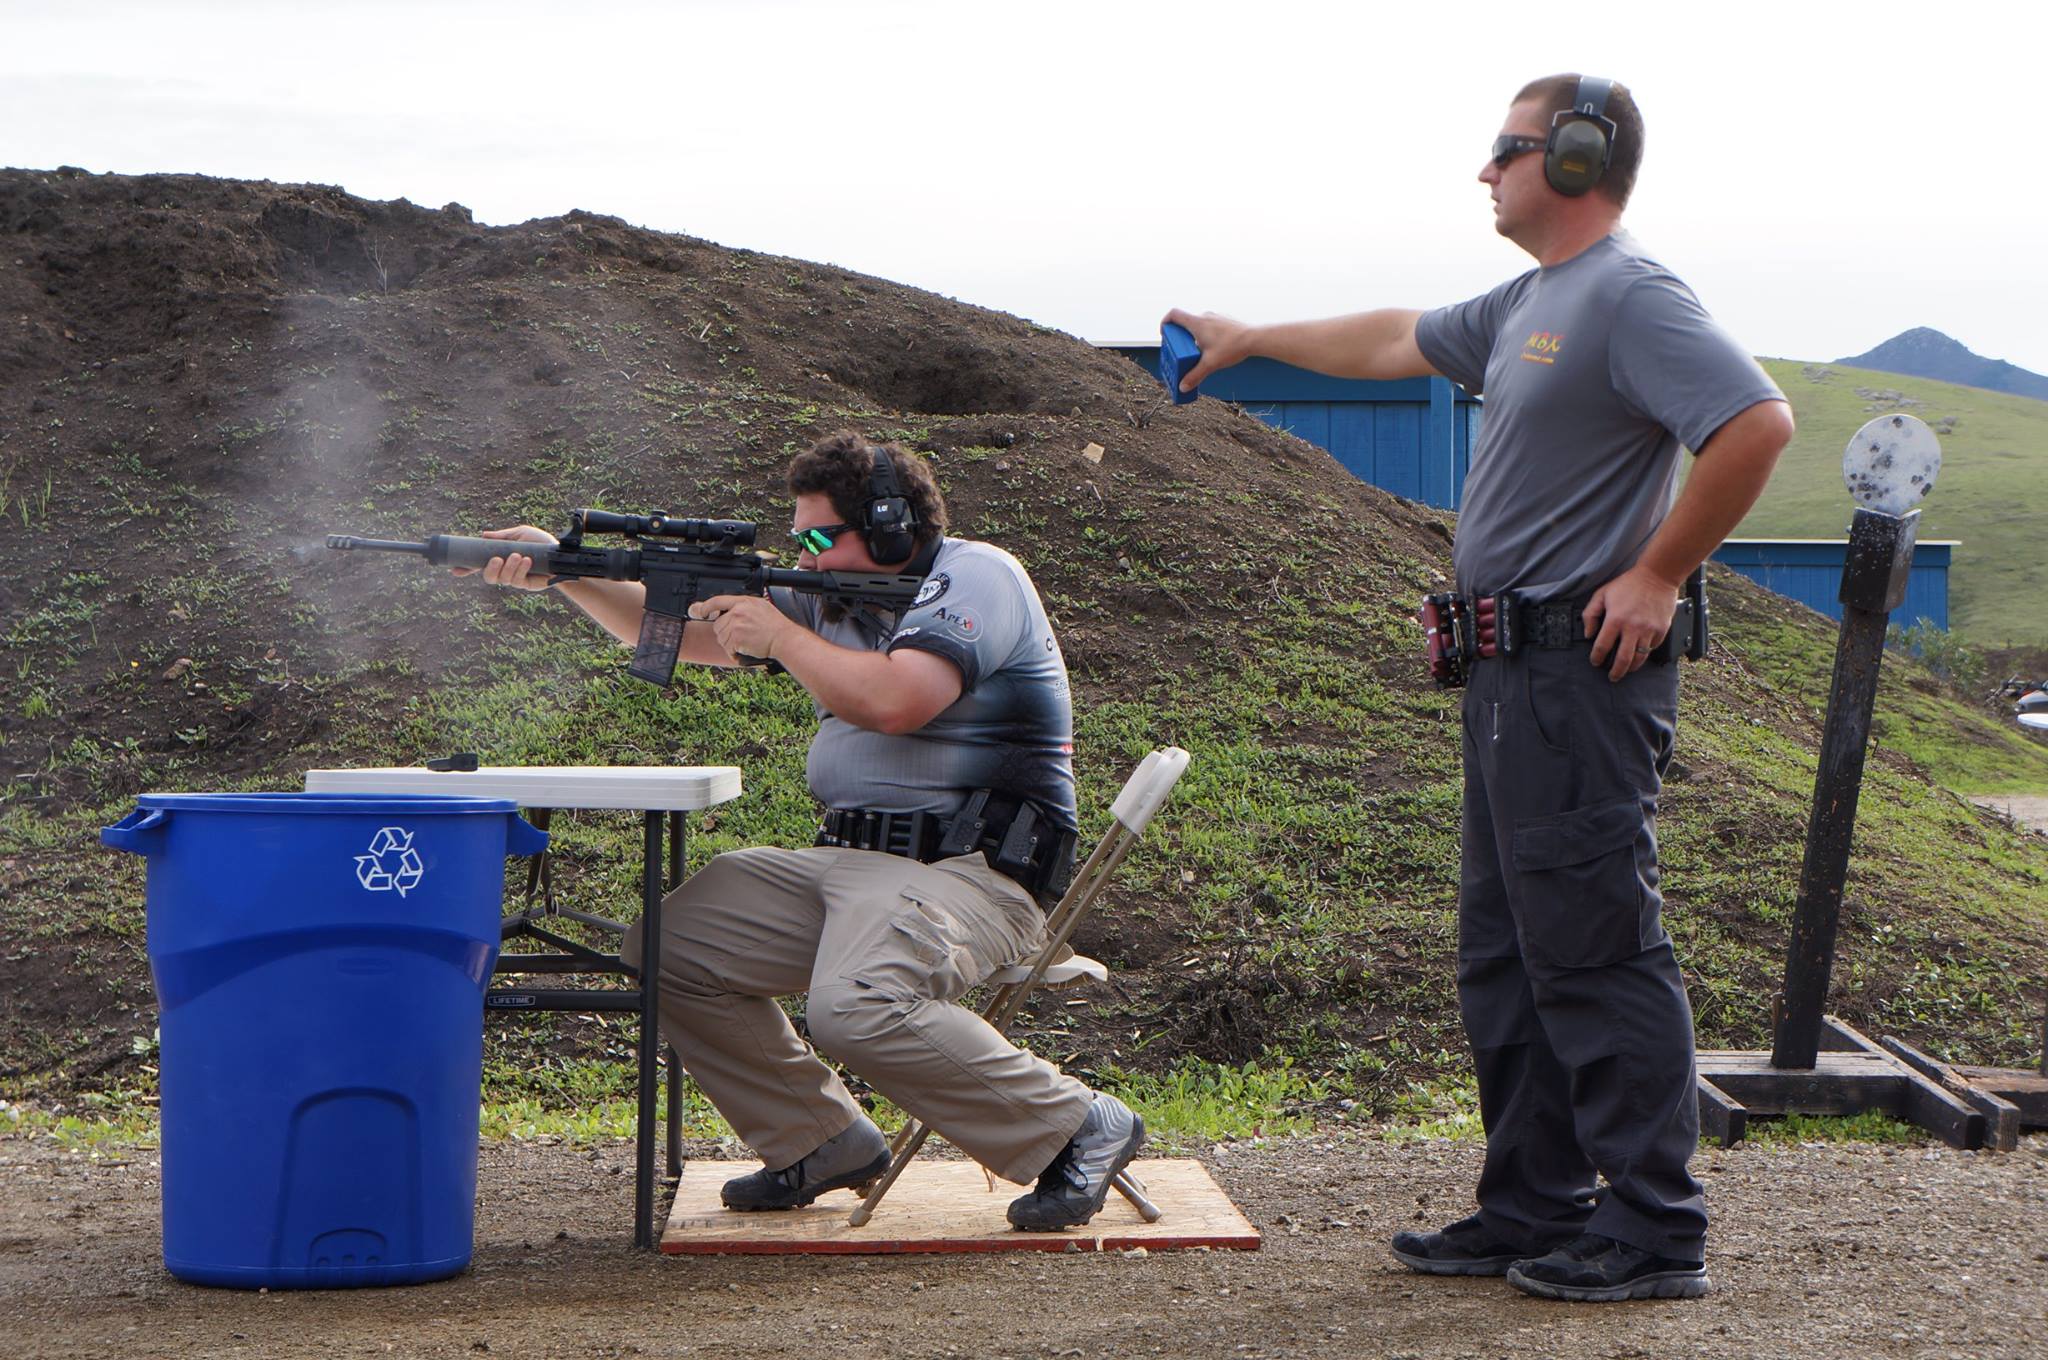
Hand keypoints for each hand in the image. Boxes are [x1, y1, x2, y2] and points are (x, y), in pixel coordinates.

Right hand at [456, 526, 558, 590]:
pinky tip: (528, 560)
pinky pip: (517, 581)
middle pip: (488, 577)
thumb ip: (503, 536)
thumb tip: (483, 535)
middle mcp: (505, 571)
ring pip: (503, 579)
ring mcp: (515, 579)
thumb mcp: (520, 534)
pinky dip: (521, 570)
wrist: (560, 555)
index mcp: (500, 559)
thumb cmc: (541, 543)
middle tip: (497, 559)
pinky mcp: (526, 585)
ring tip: (519, 556)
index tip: (454, 569)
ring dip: (509, 567)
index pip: (479, 565)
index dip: (466, 569)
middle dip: (490, 569)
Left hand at [688, 594, 794, 662]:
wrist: (784, 638)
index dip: (705, 607)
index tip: (699, 611)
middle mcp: (737, 611)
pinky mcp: (736, 638)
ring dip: (730, 644)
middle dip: (725, 633)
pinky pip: (727, 647)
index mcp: (743, 601)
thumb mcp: (761, 607)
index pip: (718, 601)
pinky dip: (733, 652)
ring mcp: (736, 625)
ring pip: (721, 637)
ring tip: (745, 643)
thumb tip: (730, 612)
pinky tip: (744, 650)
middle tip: (740, 636)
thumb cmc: (776, 625)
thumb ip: (744, 607)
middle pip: (718, 624)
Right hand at [1162, 307, 1254, 391]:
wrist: (1255, 339)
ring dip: (1194, 336)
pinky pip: (1210, 325)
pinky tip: (1214, 348)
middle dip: (1180, 336)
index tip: (1165, 334)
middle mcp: (1205, 316)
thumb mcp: (1210, 364)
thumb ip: (1195, 376)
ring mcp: (1216, 317)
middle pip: (1185, 322)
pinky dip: (1206, 335)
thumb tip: (1183, 387)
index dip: (1165, 322)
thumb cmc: (1232, 347)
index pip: (1173, 314)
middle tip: (1181, 350)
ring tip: (1198, 352)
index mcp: (1197, 322)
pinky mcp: (1226, 320)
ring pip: (1199, 324)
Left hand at [1583, 565, 1681, 681]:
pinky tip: (1639, 653)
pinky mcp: (1662, 630)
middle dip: (1615, 672)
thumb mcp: (1602, 594)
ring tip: (1626, 671)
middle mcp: (1633, 628)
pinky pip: (1652, 648)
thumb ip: (1590, 614)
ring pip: (1639, 658)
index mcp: (1615, 619)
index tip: (1595, 662)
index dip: (1596, 658)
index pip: (1602, 647)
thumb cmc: (1627, 584)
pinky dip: (1645, 653)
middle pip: (1622, 660)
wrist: (1657, 576)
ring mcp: (1649, 630)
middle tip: (1612, 677)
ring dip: (1631, 668)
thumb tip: (1588, 635)